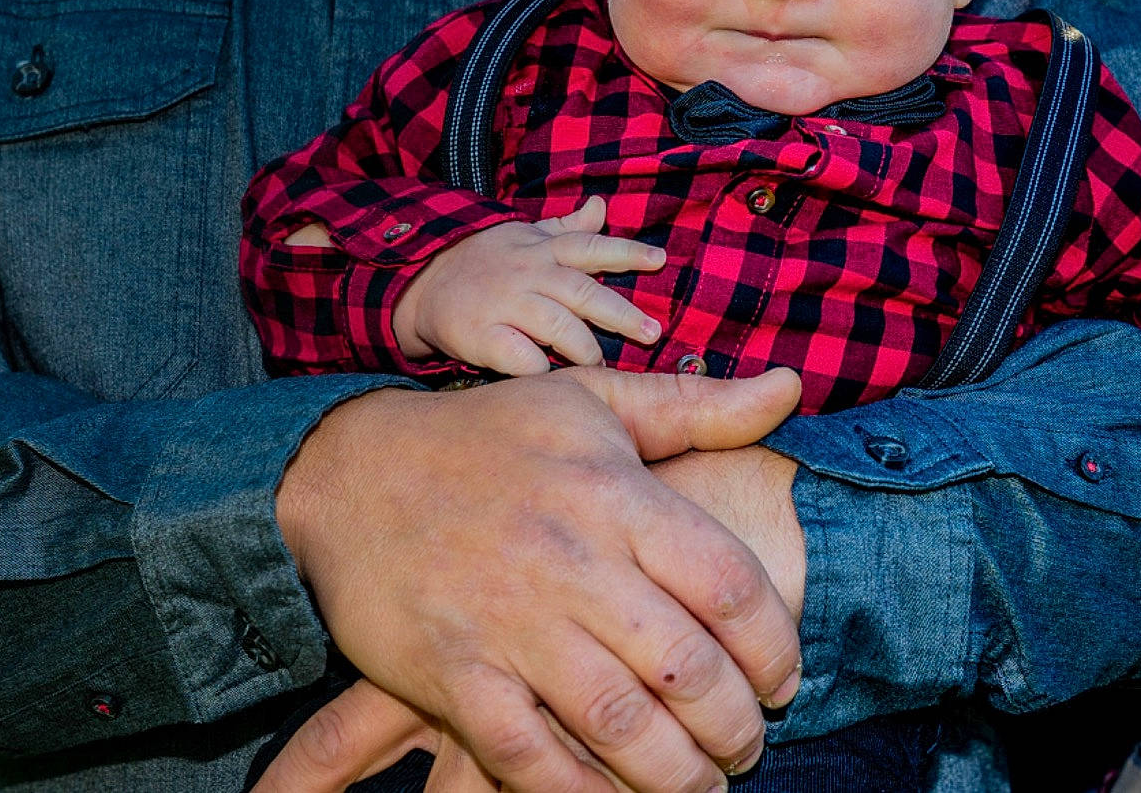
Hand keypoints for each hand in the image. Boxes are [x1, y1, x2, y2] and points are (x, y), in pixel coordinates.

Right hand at [276, 366, 805, 792]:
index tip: (784, 679)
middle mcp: (572, 560)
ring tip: (704, 784)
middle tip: (748, 744)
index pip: (728, 584)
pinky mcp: (453, 672)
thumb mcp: (595, 401)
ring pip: (617, 721)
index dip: (775, 646)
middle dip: (734, 724)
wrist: (348, 469)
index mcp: (616, 495)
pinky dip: (580, 792)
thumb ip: (698, 406)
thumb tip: (791, 388)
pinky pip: (528, 754)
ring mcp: (510, 620)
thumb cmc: (488, 435)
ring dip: (675, 771)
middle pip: (686, 666)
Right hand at [391, 198, 666, 373]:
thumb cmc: (488, 261)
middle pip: (582, 291)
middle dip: (620, 312)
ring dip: (584, 347)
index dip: (626, 252)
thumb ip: (568, 228)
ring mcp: (504, 304)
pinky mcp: (480, 335)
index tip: (660, 259)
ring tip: (601, 363)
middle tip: (652, 332)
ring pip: (555, 325)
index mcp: (542, 249)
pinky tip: (555, 378)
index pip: (590, 246)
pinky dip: (539, 368)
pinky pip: (518, 356)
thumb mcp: (526, 237)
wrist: (422, 283)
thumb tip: (602, 206)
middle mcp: (527, 273)